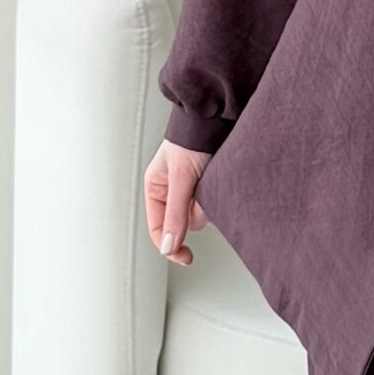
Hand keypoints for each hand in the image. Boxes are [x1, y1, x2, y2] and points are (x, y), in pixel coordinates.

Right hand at [143, 139, 213, 267]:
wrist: (217, 117)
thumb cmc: (192, 139)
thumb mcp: (181, 177)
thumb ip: (175, 213)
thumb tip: (168, 246)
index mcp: (156, 187)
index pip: (158, 228)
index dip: (170, 245)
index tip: (186, 257)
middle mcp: (172, 190)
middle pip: (183, 223)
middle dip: (194, 212)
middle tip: (200, 190)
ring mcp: (191, 189)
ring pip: (199, 214)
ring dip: (207, 201)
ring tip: (209, 176)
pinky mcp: (209, 185)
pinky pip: (212, 204)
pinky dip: (216, 195)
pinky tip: (217, 177)